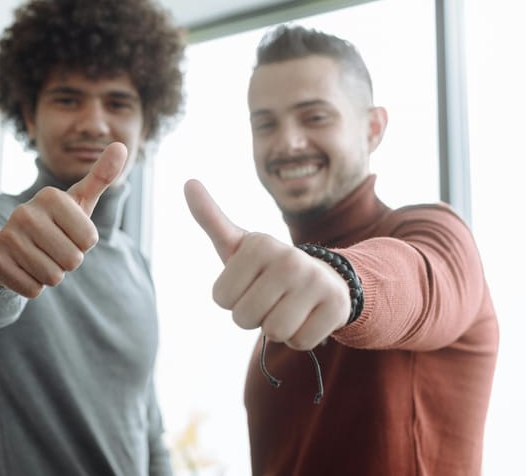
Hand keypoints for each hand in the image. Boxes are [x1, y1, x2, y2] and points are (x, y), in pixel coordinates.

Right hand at [0, 142, 128, 297]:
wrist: (12, 244)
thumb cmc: (56, 222)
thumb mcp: (79, 200)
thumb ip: (101, 176)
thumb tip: (122, 146)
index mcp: (50, 196)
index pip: (89, 240)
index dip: (84, 244)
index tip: (69, 233)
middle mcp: (25, 212)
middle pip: (72, 260)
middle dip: (69, 262)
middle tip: (54, 249)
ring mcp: (7, 237)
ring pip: (53, 277)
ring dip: (52, 274)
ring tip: (40, 258)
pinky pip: (33, 289)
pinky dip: (34, 285)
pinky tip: (25, 268)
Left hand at [184, 179, 349, 349]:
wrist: (325, 276)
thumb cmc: (268, 266)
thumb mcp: (238, 244)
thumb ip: (210, 218)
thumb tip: (188, 182)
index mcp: (259, 245)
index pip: (221, 298)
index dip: (232, 299)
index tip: (249, 283)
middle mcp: (290, 259)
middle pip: (244, 318)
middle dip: (253, 316)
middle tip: (269, 298)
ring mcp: (316, 282)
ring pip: (274, 331)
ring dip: (276, 328)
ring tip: (288, 307)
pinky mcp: (337, 306)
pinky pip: (301, 341)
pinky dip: (300, 336)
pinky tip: (307, 316)